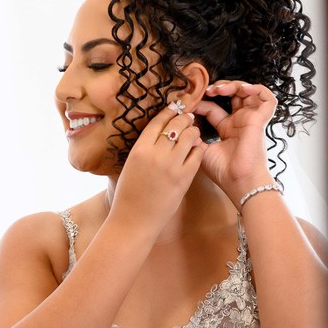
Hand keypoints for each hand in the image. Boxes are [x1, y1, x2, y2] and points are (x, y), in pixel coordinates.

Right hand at [109, 102, 204, 228]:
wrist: (134, 219)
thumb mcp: (131, 165)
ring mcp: (172, 165)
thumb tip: (158, 135)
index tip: (174, 107)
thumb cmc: (128, 194)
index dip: (168, 112)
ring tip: (194, 131)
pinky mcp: (185, 177)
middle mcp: (156, 154)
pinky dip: (199, 147)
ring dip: (193, 130)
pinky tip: (198, 147)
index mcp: (140, 149)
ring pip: (189, 136)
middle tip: (188, 116)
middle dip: (183, 118)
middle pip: (176, 125)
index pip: (158, 122)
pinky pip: (197, 154)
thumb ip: (144, 149)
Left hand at [192, 80, 276, 206]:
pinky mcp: (259, 120)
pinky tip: (242, 90)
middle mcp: (239, 122)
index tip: (187, 104)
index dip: (200, 103)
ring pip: (249, 92)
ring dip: (235, 85)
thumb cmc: (223, 171)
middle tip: (207, 90)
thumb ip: (193, 135)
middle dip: (219, 88)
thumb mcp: (201, 149)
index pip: (212, 108)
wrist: (238, 181)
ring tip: (220, 89)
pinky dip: (256, 89)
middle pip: (233, 96)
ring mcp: (250, 120)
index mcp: (226, 129)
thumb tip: (182, 122)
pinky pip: (267, 99)